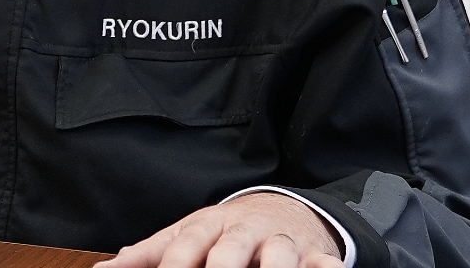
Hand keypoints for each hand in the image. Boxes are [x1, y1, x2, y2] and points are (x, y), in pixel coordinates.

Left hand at [105, 192, 344, 267]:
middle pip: (230, 250)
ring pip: (278, 253)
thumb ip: (148, 254)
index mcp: (207, 226)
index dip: (176, 265)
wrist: (276, 208)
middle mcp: (243, 231)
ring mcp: (279, 241)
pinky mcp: (311, 253)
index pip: (186, 245)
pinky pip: (320, 261)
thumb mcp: (184, 236)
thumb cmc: (219, 231)